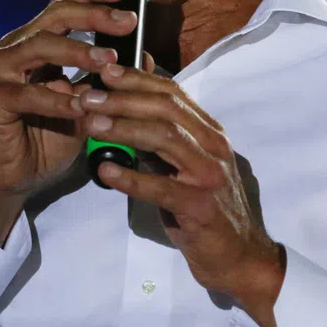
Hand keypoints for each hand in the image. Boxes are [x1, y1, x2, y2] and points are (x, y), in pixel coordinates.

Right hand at [0, 0, 136, 202]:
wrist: (17, 177)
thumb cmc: (50, 135)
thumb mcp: (89, 102)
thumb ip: (107, 76)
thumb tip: (145, 52)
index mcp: (36, 42)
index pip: (63, 5)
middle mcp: (15, 49)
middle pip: (54, 16)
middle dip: (94, 15)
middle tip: (128, 22)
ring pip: (39, 46)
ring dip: (77, 51)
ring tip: (108, 60)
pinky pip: (26, 94)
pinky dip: (56, 99)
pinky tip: (81, 105)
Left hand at [77, 62, 285, 324]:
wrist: (239, 256)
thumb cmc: (206, 209)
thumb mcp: (186, 164)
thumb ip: (162, 137)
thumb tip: (124, 109)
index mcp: (209, 132)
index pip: (173, 92)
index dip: (137, 78)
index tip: (104, 70)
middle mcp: (213, 146)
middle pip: (166, 108)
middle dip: (123, 98)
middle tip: (87, 97)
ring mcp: (209, 175)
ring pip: (164, 138)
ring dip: (123, 128)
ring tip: (90, 124)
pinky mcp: (200, 206)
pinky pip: (161, 187)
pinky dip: (131, 177)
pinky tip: (104, 171)